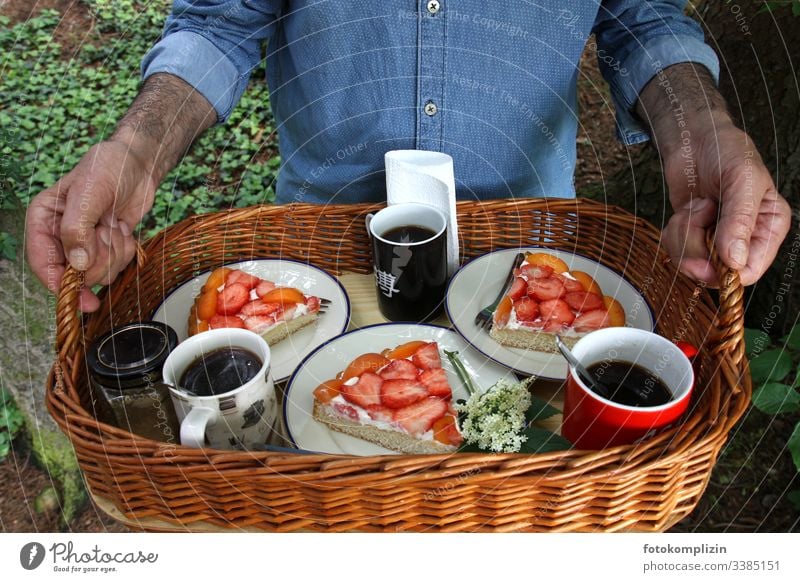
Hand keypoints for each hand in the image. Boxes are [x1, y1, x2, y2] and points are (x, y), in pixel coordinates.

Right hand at [25, 140, 155, 310]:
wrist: (139, 165)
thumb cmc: (108, 168)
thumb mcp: (88, 193)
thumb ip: (78, 229)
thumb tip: (76, 265)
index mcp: (43, 220)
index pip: (41, 262)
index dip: (58, 283)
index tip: (77, 297)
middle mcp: (60, 236)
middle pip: (75, 273)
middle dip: (98, 257)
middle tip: (106, 230)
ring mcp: (85, 244)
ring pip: (98, 273)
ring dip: (114, 251)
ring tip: (114, 225)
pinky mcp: (106, 247)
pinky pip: (116, 266)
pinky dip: (125, 250)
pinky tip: (123, 229)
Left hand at [661, 121, 790, 285]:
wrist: (694, 139)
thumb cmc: (726, 152)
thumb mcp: (741, 180)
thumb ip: (739, 220)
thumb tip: (735, 260)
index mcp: (769, 227)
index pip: (751, 269)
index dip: (727, 272)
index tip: (707, 259)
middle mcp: (744, 239)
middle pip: (716, 273)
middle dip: (698, 247)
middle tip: (697, 215)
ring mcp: (715, 240)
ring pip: (692, 263)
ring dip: (685, 234)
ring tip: (698, 205)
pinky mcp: (692, 236)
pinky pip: (677, 250)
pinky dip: (675, 231)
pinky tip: (688, 209)